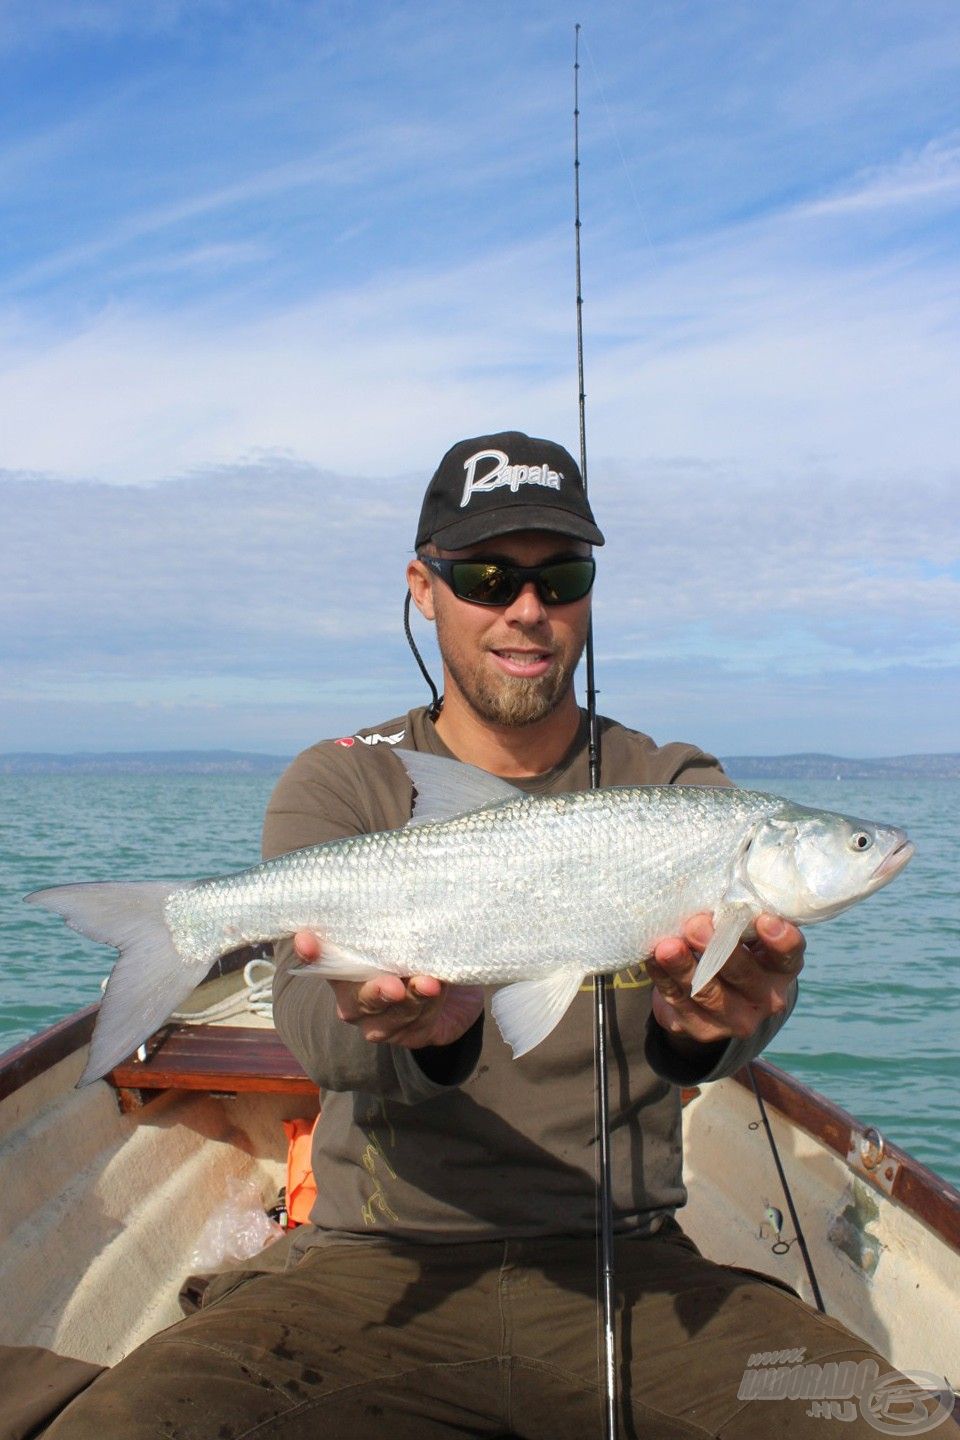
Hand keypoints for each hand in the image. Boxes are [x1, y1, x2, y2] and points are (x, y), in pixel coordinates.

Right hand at [293, 930, 484, 1048]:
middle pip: (355, 999)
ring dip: (411, 998)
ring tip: (429, 984)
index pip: (322, 960)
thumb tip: (400, 892)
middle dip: (374, 991)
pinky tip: (438, 990)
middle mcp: (355, 997)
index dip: (312, 953)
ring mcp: (378, 1020)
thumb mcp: (415, 930)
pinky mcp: (407, 1034)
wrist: (460, 988)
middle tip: (392, 985)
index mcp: (348, 966)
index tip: (306, 939)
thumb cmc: (427, 949)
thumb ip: (401, 920)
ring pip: (389, 1014)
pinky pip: (415, 1023)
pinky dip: (429, 1005)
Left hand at [645, 913, 803, 1051]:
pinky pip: (679, 1002)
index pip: (788, 956)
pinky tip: (653, 958)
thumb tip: (710, 885)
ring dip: (684, 967)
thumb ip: (737, 917)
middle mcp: (764, 998)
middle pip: (744, 975)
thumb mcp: (743, 936)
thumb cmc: (729, 950)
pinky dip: (664, 978)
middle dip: (718, 949)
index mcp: (780, 969)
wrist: (709, 1002)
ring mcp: (733, 1019)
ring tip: (667, 946)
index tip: (763, 919)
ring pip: (707, 992)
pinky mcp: (701, 1029)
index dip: (780, 939)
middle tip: (696, 925)